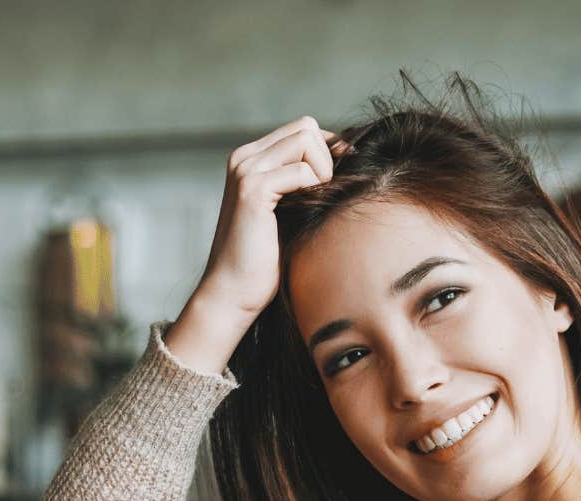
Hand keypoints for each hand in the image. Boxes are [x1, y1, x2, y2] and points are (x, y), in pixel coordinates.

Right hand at [166, 116, 352, 374]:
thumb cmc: (265, 261)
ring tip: (315, 205)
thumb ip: (304, 182)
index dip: (328, 152)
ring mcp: (246, 170)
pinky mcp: (252, 190)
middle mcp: (244, 157)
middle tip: (326, 196)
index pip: (304, 129)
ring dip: (323, 172)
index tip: (336, 184)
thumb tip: (346, 159)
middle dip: (328, 157)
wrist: (233, 293)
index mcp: (251, 159)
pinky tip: (306, 215)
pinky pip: (302, 171)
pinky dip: (315, 189)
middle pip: (308, 128)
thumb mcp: (288, 212)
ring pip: (306, 140)